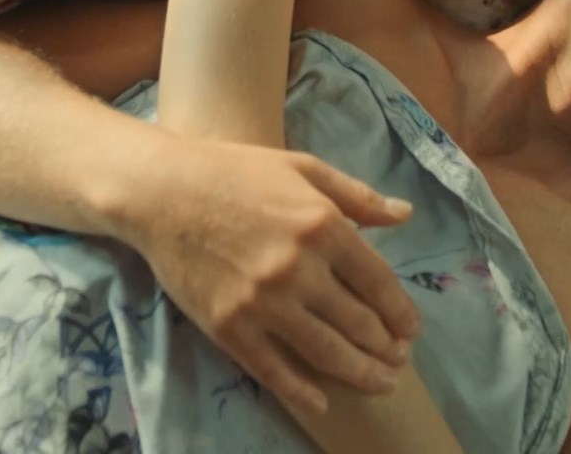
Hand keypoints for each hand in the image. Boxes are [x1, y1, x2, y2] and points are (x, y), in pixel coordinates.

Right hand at [116, 137, 421, 416]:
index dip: (401, 313)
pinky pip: (274, 370)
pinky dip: (302, 392)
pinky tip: (321, 403)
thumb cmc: (232, 171)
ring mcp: (263, 302)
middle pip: (358, 323)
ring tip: (380, 383)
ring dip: (361, 374)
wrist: (160, 191)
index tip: (411, 330)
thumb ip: (356, 195)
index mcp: (322, 225)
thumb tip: (405, 214)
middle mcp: (299, 268)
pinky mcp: (229, 327)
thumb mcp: (301, 167)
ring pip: (326, 352)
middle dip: (387, 348)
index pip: (378, 283)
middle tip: (398, 361)